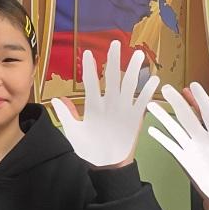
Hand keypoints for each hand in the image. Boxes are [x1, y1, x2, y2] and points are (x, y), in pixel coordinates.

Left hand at [51, 40, 158, 167]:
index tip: (87, 53)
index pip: (91, 82)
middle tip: (115, 43)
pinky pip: (141, 102)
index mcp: (93, 105)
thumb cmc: (89, 149)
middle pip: (112, 77)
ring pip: (129, 85)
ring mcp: (123, 108)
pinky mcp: (134, 118)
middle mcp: (109, 102)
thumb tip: (55, 99)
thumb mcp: (74, 133)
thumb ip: (67, 116)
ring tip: (139, 54)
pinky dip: (147, 91)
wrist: (106, 165)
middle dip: (114, 60)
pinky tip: (153, 80)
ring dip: (134, 70)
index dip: (89, 68)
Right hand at [147, 82, 208, 207]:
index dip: (201, 100)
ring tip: (151, 105)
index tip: (192, 86)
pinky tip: (152, 130)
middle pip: (189, 117)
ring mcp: (193, 149)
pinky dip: (162, 139)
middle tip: (166, 88)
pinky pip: (171, 147)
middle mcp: (204, 139)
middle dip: (178, 102)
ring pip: (177, 129)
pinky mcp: (186, 161)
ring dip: (164, 117)